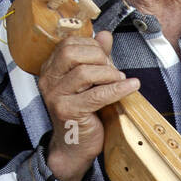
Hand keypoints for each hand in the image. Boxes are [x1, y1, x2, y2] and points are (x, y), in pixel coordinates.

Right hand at [38, 29, 139, 180]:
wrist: (75, 146)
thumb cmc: (84, 112)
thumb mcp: (91, 81)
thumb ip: (96, 57)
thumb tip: (105, 34)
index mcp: (50, 69)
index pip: (69, 43)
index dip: (92, 46)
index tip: (106, 58)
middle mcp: (48, 80)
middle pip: (72, 52)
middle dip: (99, 57)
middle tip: (113, 71)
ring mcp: (55, 96)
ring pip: (84, 72)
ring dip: (109, 74)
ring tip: (120, 81)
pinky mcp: (67, 111)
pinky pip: (97, 95)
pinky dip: (118, 89)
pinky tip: (132, 86)